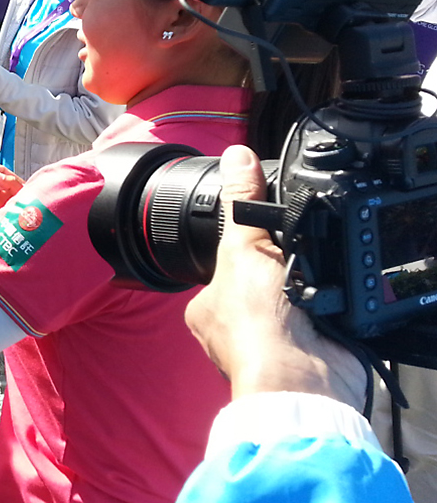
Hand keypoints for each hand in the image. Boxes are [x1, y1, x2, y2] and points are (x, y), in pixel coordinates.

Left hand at [185, 145, 365, 407]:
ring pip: (291, 294)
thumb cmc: (256, 327)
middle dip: (276, 267)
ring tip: (305, 280)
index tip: (259, 233)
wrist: (303, 378)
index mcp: (208, 307)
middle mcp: (236, 328)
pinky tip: (326, 294)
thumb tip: (236, 156)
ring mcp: (274, 339)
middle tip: (287, 260)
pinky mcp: (310, 344)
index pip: (221, 265)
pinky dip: (327, 299)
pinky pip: (321, 309)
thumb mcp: (243, 248)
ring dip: (303, 284)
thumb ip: (242, 203)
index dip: (241, 247)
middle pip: (259, 278)